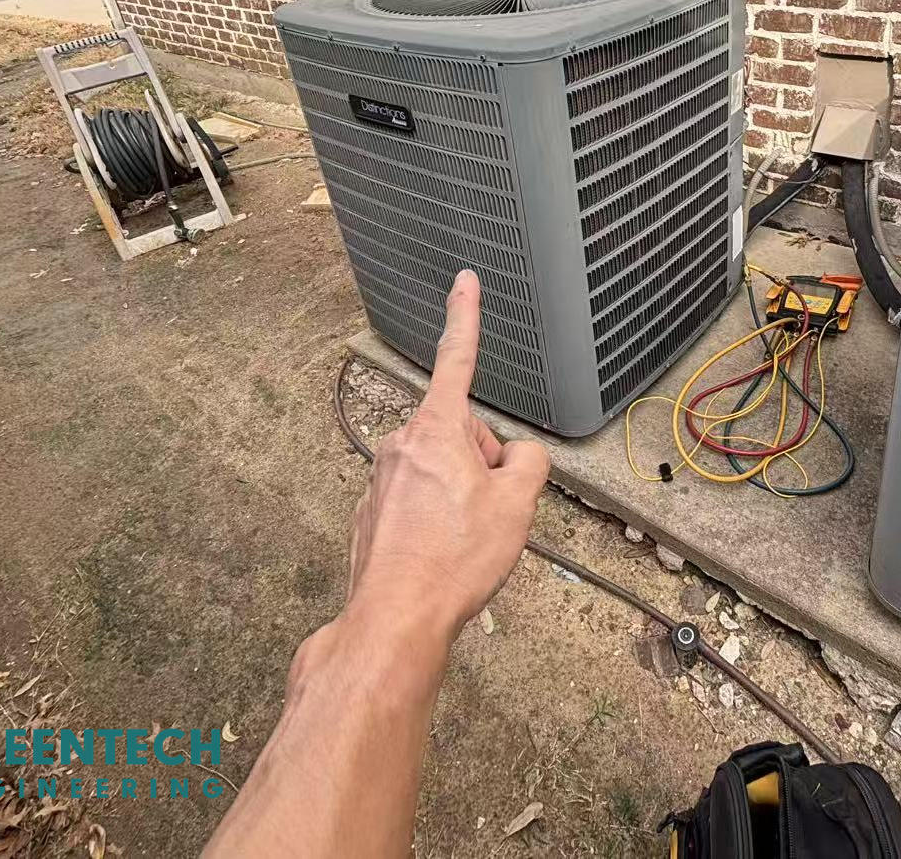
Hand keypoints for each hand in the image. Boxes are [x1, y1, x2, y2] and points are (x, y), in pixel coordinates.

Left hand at [346, 270, 549, 645]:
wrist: (396, 618)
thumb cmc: (454, 560)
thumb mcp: (516, 506)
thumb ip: (528, 465)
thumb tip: (516, 459)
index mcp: (437, 430)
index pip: (457, 360)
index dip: (466, 317)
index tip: (464, 281)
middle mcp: (402, 445)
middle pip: (461, 435)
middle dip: (482, 463)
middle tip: (490, 511)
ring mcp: (382, 480)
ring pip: (441, 471)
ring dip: (461, 495)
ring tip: (465, 541)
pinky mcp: (372, 513)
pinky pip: (419, 502)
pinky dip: (436, 521)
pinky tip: (441, 555)